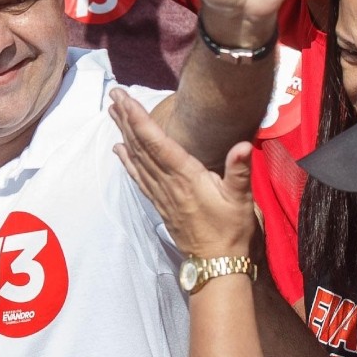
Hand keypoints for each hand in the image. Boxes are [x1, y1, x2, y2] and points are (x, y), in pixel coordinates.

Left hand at [110, 89, 257, 256]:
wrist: (216, 262)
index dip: (139, 119)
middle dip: (127, 118)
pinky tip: (118, 148)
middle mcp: (167, 182)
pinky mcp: (159, 203)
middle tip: (113, 95)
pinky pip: (138, 177)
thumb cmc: (231, 229)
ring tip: (113, 112)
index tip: (125, 99)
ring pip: (137, 157)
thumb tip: (243, 145)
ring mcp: (160, 193)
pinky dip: (127, 161)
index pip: (157, 142)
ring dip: (124, 133)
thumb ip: (239, 171)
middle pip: (141, 145)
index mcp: (186, 176)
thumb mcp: (241, 200)